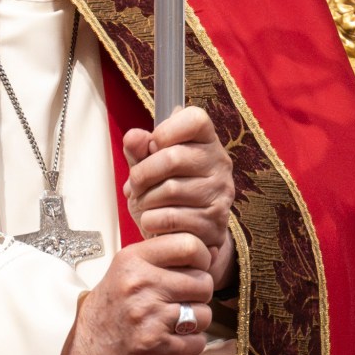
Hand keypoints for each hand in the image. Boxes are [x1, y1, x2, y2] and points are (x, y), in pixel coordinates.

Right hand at [50, 234, 213, 354]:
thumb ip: (165, 257)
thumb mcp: (127, 268)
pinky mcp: (156, 346)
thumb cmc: (109, 307)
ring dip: (196, 321)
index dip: (202, 257)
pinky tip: (174, 339)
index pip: (189, 245)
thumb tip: (214, 250)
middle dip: (200, 293)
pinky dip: (191, 344)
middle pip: (203, 282)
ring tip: (177, 320)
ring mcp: (149, 316)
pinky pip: (197, 342)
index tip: (198, 267)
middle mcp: (141, 284)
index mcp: (134, 259)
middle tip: (184, 298)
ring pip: (204, 314)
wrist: (83, 345)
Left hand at [123, 105, 235, 290]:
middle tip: (135, 185)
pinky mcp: (214, 222)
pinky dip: (151, 221)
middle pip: (173, 157)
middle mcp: (220, 163)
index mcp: (207, 140)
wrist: (188, 235)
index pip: (195, 119)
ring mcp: (220, 193)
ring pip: (170, 190)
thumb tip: (133, 137)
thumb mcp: (149, 167)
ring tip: (144, 204)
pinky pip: (171, 218)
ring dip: (145, 200)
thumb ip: (139, 150)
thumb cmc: (167, 193)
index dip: (165, 131)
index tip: (152, 147)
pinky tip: (153, 220)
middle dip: (142, 174)